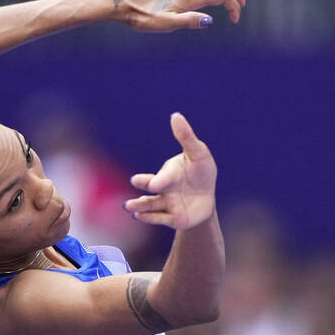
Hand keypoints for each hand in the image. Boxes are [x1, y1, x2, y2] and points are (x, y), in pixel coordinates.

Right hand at [125, 113, 216, 229]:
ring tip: (128, 206)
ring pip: (150, 206)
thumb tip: (175, 116)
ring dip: (139, 206)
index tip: (153, 184)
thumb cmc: (200, 173)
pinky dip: (150, 218)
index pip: (163, 177)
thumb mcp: (198, 154)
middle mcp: (164, 190)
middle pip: (151, 189)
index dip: (158, 180)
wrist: (205, 199)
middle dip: (143, 187)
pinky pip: (160, 219)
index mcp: (169, 174)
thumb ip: (186, 137)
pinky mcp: (173, 219)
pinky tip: (139, 216)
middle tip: (135, 184)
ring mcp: (167, 205)